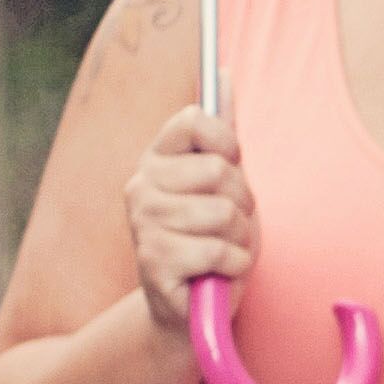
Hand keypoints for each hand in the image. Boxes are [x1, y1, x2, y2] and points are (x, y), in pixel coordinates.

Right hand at [126, 107, 258, 331]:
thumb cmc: (211, 240)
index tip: (232, 165)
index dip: (227, 143)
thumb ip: (222, 132)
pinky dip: (233, 267)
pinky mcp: (155, 263)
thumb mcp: (222, 184)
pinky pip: (220, 251)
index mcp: (155, 160)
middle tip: (231, 225)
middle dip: (243, 204)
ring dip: (240, 240)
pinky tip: (215, 275)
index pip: (195, 119)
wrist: (193, 310)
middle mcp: (140, 187)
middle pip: (220, 171)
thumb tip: (223, 73)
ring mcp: (144, 225)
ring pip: (224, 214)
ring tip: (222, 251)